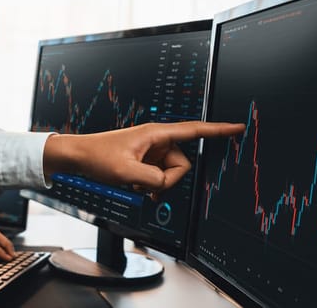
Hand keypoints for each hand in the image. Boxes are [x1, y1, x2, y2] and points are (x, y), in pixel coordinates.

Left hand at [43, 121, 244, 196]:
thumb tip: (166, 184)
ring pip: (171, 175)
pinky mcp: (146, 162)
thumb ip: (153, 180)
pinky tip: (138, 189)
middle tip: (143, 184)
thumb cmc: (98, 157)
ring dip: (156, 185)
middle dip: (168, 180)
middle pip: (182, 165)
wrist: (78, 157)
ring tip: (134, 185)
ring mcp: (152, 152)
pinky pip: (160, 178)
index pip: (194, 130)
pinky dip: (152, 187)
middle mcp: (158, 141)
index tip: (239, 127)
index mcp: (156, 133)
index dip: (219, 130)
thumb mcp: (126, 172)